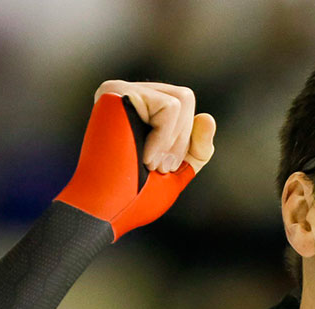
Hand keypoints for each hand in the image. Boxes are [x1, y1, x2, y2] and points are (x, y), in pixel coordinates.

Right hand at [55, 80, 216, 239]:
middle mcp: (126, 95)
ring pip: (182, 99)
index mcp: (138, 111)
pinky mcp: (116, 92)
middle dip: (181, 140)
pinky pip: (170, 107)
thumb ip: (195, 149)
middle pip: (186, 97)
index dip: (184, 141)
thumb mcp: (176, 172)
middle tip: (155, 168)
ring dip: (173, 141)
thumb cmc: (134, 198)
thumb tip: (207, 117)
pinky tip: (141, 156)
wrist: (107, 211)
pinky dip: (164, 139)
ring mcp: (119, 91)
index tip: (161, 168)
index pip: (183, 108)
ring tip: (148, 162)